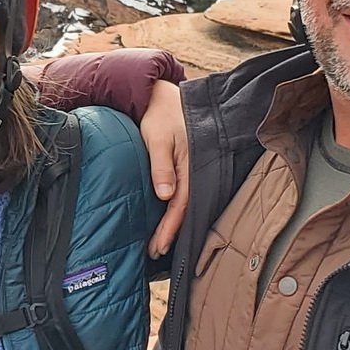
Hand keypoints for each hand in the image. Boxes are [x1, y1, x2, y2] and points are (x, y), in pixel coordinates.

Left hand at [139, 81, 187, 257]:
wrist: (167, 97)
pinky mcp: (187, 167)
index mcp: (191, 167)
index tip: (157, 246)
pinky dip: (174, 210)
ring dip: (173, 224)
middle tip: (155, 252)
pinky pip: (183, 194)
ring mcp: (193, 170)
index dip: (169, 229)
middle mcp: (195, 172)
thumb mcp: (158, 139)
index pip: (180, 206)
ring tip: (159, 243)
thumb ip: (162, 166)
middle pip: (185, 210)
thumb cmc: (161, 116)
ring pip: (185, 204)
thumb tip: (166, 196)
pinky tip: (166, 219)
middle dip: (171, 233)